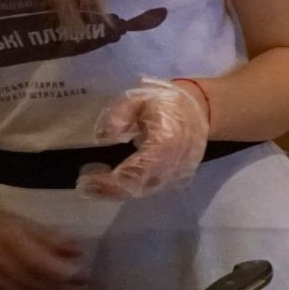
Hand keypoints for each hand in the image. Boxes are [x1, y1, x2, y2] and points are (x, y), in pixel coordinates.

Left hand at [78, 77, 210, 200]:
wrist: (203, 110)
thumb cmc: (168, 102)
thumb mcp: (140, 98)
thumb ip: (120, 114)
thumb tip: (103, 136)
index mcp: (165, 143)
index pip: (134, 171)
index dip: (108, 181)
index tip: (85, 177)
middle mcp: (173, 164)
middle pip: (137, 188)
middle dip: (108, 190)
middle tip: (84, 185)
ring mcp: (177, 174)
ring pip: (143, 190)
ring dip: (117, 190)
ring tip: (95, 183)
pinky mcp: (177, 177)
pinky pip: (150, 187)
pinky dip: (130, 187)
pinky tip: (114, 179)